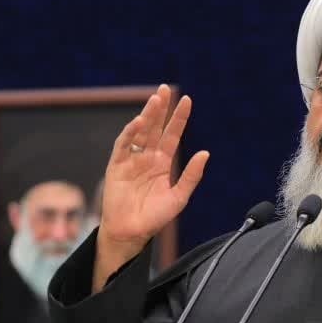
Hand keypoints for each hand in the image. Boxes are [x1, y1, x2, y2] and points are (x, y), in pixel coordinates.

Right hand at [93, 85, 208, 288]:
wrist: (131, 232)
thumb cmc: (154, 217)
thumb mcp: (179, 197)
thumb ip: (191, 176)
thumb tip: (205, 153)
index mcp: (162, 164)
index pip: (172, 135)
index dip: (179, 118)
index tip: (187, 100)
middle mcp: (147, 158)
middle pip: (155, 128)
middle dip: (160, 109)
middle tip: (165, 89)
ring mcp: (131, 160)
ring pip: (140, 132)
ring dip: (147, 115)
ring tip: (155, 99)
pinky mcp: (116, 166)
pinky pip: (123, 145)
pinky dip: (130, 133)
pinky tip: (139, 122)